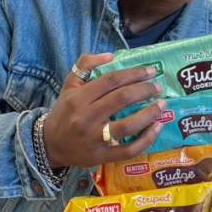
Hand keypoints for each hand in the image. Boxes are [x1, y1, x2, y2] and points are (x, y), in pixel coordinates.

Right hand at [43, 53, 166, 167]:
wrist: (50, 144)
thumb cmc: (65, 112)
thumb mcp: (69, 85)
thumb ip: (85, 64)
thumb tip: (110, 56)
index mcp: (78, 98)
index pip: (111, 80)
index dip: (134, 73)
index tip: (150, 71)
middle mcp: (86, 118)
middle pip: (121, 99)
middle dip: (144, 90)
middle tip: (158, 87)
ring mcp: (95, 139)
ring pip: (127, 125)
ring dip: (149, 113)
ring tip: (162, 104)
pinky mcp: (102, 156)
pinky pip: (129, 149)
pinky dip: (146, 139)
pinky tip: (157, 127)